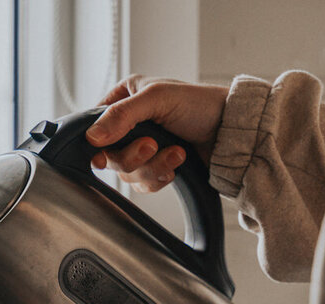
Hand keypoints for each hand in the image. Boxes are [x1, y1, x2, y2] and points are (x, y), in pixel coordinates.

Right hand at [86, 75, 227, 193]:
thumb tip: (91, 137)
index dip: (96, 142)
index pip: (93, 125)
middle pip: (108, 154)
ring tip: (176, 153)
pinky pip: (142, 185)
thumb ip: (121, 115)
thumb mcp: (157, 98)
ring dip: (151, 167)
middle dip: (132, 156)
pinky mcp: (154, 167)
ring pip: (126, 173)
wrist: (233, 131)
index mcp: (124, 97)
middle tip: (152, 145)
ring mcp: (141, 147)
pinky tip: (176, 164)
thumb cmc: (201, 104)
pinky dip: (158, 177)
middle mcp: (129, 123)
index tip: (101, 153)